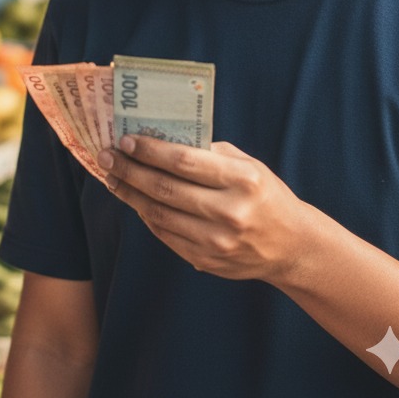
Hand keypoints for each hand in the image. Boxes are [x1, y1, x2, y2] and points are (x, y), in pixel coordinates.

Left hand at [98, 136, 313, 284]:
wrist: (292, 246)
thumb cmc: (263, 194)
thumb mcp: (246, 164)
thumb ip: (207, 151)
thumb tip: (158, 136)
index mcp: (243, 180)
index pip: (184, 161)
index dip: (149, 150)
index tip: (124, 140)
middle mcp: (230, 212)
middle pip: (165, 188)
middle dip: (129, 170)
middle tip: (107, 157)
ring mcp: (217, 241)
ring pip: (158, 213)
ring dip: (129, 194)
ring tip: (113, 178)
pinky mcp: (206, 261)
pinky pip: (164, 234)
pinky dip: (145, 215)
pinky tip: (134, 200)